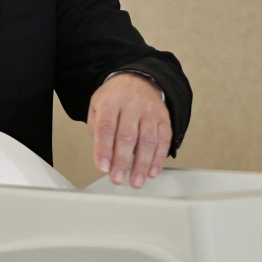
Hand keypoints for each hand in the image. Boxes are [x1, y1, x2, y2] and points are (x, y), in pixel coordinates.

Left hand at [87, 73, 170, 187]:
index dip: (104, 149)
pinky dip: (159, 158)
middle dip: (122, 161)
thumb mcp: (97, 105)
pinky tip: (152, 171)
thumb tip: (103, 155)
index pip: (106, 127)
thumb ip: (96, 128)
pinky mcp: (164, 117)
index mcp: (111, 101)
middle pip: (127, 136)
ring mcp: (150, 111)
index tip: (103, 168)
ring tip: (136, 181)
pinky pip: (164, 139)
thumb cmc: (114, 97)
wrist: (138, 79)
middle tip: (117, 179)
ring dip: (142, 164)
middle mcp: (132, 104)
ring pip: (148, 140)